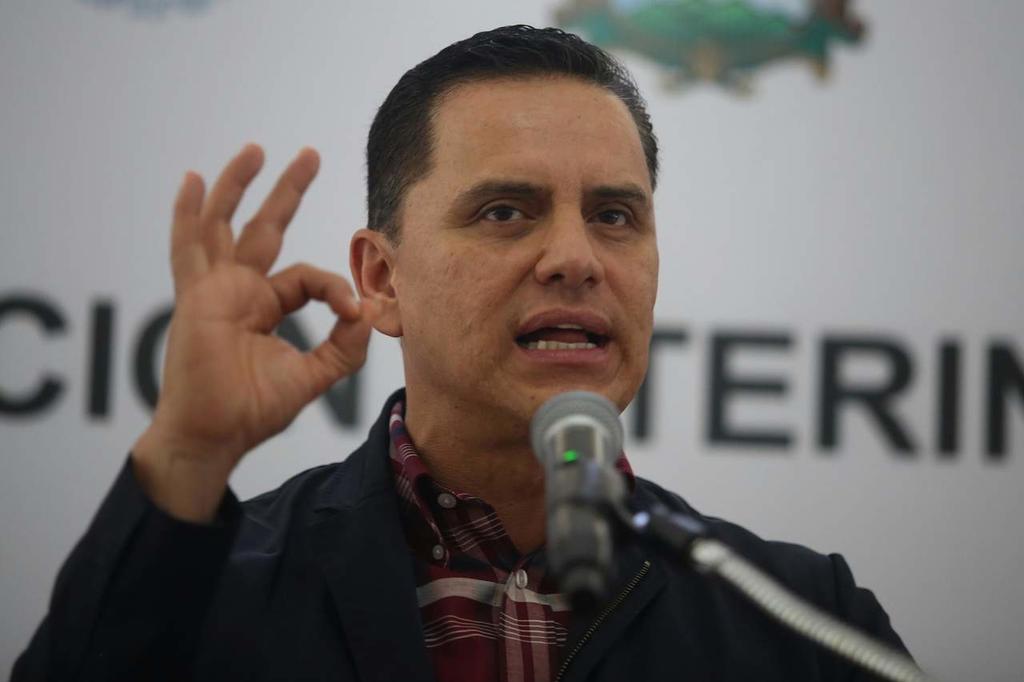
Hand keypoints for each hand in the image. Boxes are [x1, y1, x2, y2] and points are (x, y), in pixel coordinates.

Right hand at [132, 145, 374, 520]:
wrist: (214, 436)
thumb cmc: (253, 410)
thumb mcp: (313, 375)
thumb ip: (344, 347)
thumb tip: (371, 312)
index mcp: (264, 305)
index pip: (306, 276)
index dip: (334, 288)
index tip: (354, 313)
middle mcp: (238, 289)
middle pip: (265, 227)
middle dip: (287, 190)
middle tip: (312, 154)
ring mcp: (213, 289)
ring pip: (223, 223)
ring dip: (239, 185)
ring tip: (258, 149)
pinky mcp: (196, 297)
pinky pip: (188, 247)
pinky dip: (187, 213)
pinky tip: (191, 179)